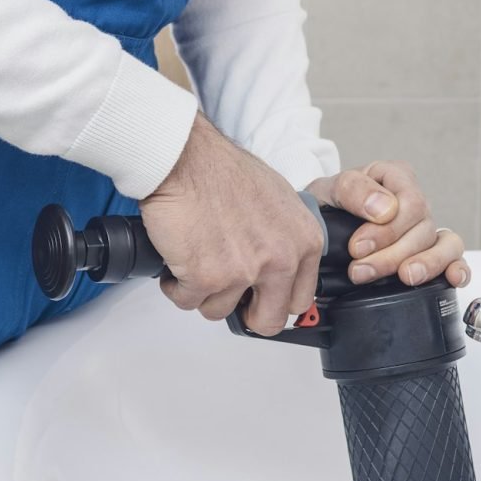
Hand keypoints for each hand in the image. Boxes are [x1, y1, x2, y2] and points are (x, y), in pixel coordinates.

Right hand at [140, 114, 322, 336]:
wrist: (184, 158)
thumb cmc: (223, 171)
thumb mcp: (279, 203)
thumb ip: (287, 242)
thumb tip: (284, 273)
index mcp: (304, 243)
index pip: (300, 301)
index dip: (275, 302)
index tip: (260, 299)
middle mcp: (279, 260)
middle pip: (269, 322)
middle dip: (245, 314)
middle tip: (229, 295)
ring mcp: (243, 272)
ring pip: (220, 311)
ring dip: (204, 293)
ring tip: (196, 260)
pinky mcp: (205, 278)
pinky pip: (187, 301)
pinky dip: (177, 286)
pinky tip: (178, 260)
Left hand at [305, 161, 470, 288]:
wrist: (317, 233)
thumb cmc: (325, 208)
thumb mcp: (327, 190)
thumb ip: (353, 191)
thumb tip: (384, 208)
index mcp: (394, 179)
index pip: (409, 202)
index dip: (386, 230)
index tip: (356, 248)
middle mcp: (414, 204)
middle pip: (423, 229)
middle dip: (392, 255)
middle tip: (360, 271)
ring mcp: (425, 230)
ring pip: (445, 244)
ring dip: (426, 264)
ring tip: (405, 277)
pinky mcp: (430, 254)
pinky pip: (455, 259)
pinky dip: (458, 269)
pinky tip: (454, 278)